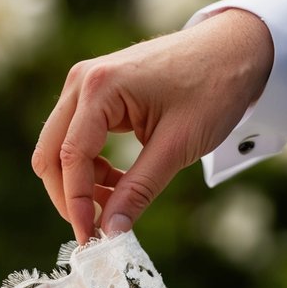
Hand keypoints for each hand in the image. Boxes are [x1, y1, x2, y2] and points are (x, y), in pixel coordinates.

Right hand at [33, 9, 273, 242]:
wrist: (235, 48)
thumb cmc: (214, 88)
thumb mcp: (178, 146)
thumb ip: (139, 190)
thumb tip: (110, 233)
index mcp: (99, 88)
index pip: (70, 157)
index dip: (76, 204)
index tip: (91, 239)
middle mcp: (81, 82)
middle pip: (50, 152)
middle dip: (68, 196)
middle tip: (96, 229)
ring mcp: (85, 84)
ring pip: (60, 147)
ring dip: (80, 183)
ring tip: (117, 205)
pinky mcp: (96, 92)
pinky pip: (77, 137)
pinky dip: (90, 167)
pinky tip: (119, 183)